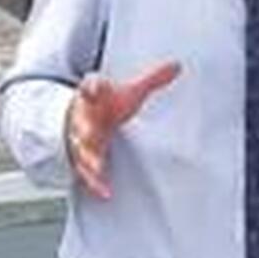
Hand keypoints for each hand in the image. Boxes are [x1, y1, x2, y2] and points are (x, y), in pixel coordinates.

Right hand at [67, 60, 181, 199]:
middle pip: (82, 123)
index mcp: (93, 96)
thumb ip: (152, 80)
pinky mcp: (84, 159)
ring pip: (82, 150)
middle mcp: (84, 118)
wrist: (80, 118)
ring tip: (96, 167)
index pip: (90, 86)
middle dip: (84, 128)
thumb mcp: (129, 91)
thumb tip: (178, 64)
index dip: (93, 85)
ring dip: (88, 159)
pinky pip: (88, 173)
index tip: (96, 86)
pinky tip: (106, 192)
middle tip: (89, 133)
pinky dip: (96, 183)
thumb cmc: (108, 104)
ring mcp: (81, 141)